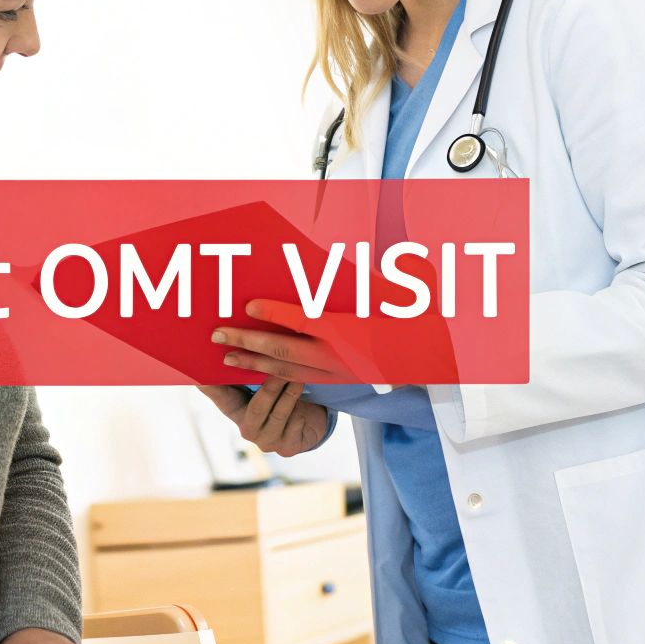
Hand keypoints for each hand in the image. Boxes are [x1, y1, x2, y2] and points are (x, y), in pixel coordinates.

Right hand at [195, 379, 327, 456]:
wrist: (309, 425)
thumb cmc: (283, 397)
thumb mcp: (265, 383)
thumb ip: (250, 368)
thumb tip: (232, 339)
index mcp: (235, 410)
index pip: (218, 394)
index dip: (209, 383)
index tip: (200, 371)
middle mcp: (247, 428)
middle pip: (256, 407)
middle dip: (270, 386)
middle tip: (280, 367)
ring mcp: (267, 441)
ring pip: (279, 415)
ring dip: (290, 394)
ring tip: (299, 377)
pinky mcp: (287, 448)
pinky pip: (295, 426)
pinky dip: (303, 411)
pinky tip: (310, 402)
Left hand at [215, 298, 454, 386]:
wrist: (426, 359)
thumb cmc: (406, 319)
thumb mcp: (389, 294)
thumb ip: (360, 277)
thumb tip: (335, 261)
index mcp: (347, 330)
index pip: (303, 320)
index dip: (274, 314)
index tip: (249, 305)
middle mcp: (337, 355)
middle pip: (283, 349)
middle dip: (247, 341)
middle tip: (217, 333)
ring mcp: (334, 373)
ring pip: (285, 370)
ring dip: (252, 362)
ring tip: (225, 356)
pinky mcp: (335, 382)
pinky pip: (297, 379)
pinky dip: (271, 374)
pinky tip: (253, 368)